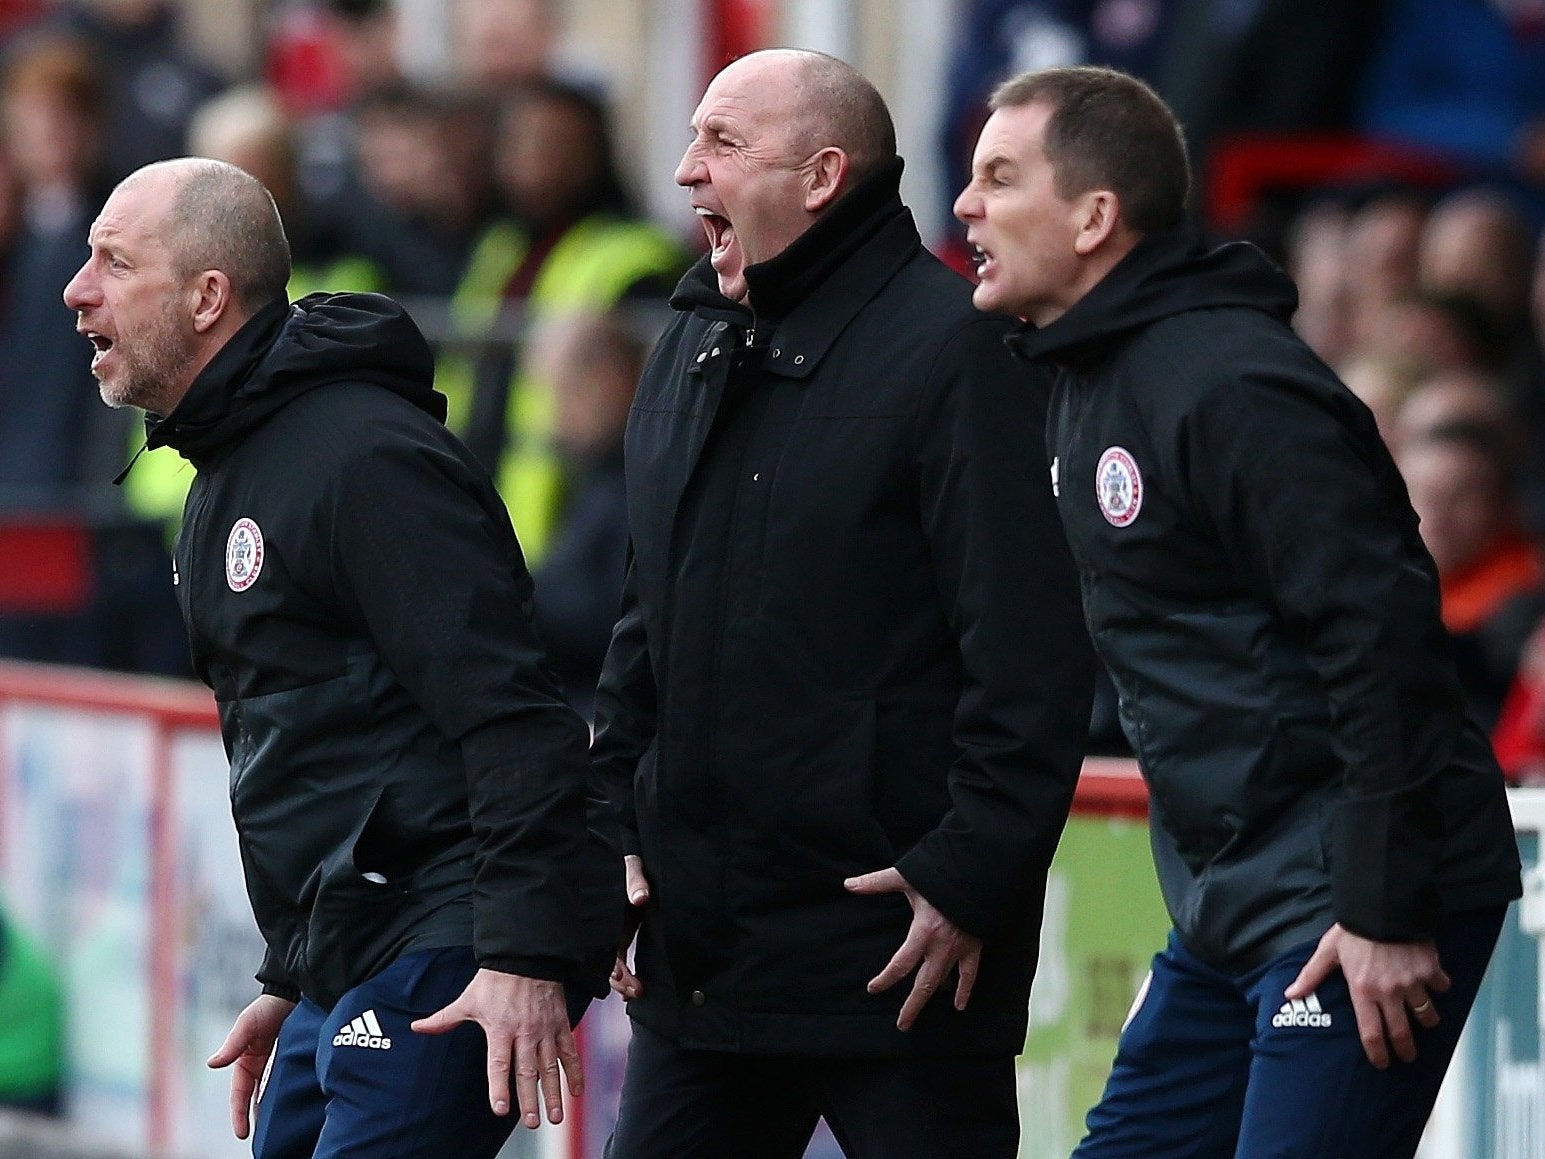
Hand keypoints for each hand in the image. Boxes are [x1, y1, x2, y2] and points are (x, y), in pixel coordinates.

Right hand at [206, 993, 294, 1139]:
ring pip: (272, 1093)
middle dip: (255, 1119)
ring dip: (272, 1109)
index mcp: (245, 1062)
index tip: (242, 1133)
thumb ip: (233, 1045)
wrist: (294, 992)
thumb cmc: (266, 1007)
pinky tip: (296, 1107)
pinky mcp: (292, 1058)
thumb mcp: (247, 1024)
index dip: (239, 1114)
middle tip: (261, 1140)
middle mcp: (260, 1066)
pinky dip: (289, 1095)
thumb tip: (212, 1064)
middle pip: (255, 1099)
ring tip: (278, 1131)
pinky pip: (289, 1082)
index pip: (240, 1094)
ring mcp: (277, 1063)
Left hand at [411, 969, 580, 1128]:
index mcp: (500, 1028)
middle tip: (533, 1123)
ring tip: (555, 1116)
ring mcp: (545, 1029)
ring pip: (551, 1066)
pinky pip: (569, 1050)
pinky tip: (576, 1091)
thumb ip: (444, 1019)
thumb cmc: (495, 979)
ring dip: (554, 1092)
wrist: (526, 956)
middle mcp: (525, 1032)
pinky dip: (575, 1071)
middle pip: (527, 1071)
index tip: (501, 1109)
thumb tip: (417, 1028)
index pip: (499, 1064)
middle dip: (530, 1099)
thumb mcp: (468, 999)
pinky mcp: (560, 1023)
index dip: (499, 1087)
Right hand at [610, 854, 649, 999]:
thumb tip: (641, 898)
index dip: (611, 964)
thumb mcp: (631, 867)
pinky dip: (627, 975)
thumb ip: (635, 880)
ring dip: (624, 981)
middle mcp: (607, 928)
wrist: (622, 859)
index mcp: (605, 916)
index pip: (603, 946)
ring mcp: (614, 933)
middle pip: (607, 961)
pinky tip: (635, 987)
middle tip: (634, 989)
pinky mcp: (622, 934)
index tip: (620, 976)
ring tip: (637, 991)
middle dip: (618, 979)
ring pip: (613, 965)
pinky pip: (621, 960)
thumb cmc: (623, 863)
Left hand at [844, 866, 982, 1030]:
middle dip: (912, 1006)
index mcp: (923, 932)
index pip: (900, 965)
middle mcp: (941, 946)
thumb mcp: (906, 877)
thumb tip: (848, 884)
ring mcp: (959, 949)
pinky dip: (965, 990)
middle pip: (923, 984)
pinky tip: (959, 1005)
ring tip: (920, 1014)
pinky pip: (970, 974)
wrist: (980, 875)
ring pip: (944, 982)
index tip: (873, 989)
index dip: (885, 980)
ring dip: (931, 998)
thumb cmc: (941, 875)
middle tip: (902, 1025)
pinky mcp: (974, 947)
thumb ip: (877, 882)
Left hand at [1285, 922, 1450, 1067]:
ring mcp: (1413, 983)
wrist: (1382, 905)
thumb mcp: (1328, 950)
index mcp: (1363, 990)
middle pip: (1402, 1033)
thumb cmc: (1353, 929)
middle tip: (1408, 1056)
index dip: (1378, 1053)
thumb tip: (1290, 994)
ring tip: (1425, 1021)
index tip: (1382, 1063)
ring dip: (1427, 1021)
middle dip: (1406, 1050)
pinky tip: (1433, 984)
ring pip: (1427, 1015)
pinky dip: (1439, 988)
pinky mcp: (1431, 970)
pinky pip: (1441, 988)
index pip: (1371, 1033)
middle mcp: (1389, 993)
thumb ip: (1311, 975)